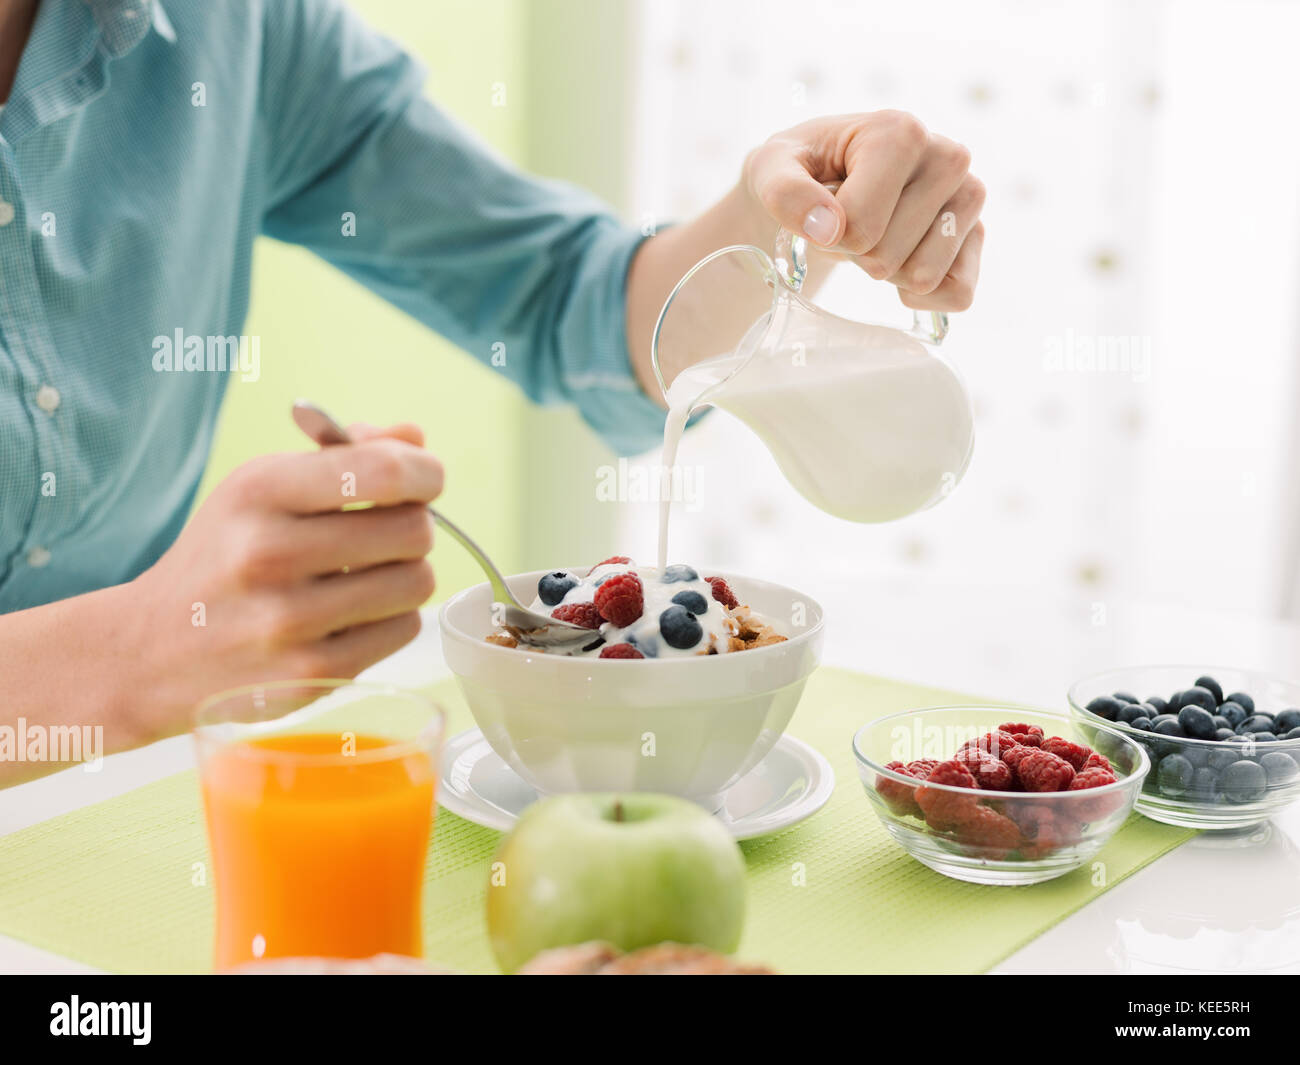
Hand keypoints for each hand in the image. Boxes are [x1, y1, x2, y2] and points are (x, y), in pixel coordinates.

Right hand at [126, 422, 441, 742]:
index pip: (385, 472)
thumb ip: (346, 455)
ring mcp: (289, 621)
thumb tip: (416, 440)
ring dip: (406, 574)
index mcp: (261, 492)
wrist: (152, 650)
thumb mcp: (263, 486)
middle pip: (414, 530)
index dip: (425, 473)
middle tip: (384, 534)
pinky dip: (391, 618)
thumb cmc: (226, 555)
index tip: (423, 481)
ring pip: (418, 582)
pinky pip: (404, 629)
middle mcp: (270, 555)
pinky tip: (351, 614)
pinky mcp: (310, 674)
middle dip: (412, 526)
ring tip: (366, 574)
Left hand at [743, 110, 984, 310]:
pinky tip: (902, 264)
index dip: (826, 236)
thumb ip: (785, 193)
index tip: (823, 210)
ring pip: (921, 278)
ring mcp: (969, 197)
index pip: (859, 226)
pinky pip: (957, 294)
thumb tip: (827, 229)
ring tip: (877, 231)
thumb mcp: (771, 169)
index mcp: (901, 132)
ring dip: (885, 272)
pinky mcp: (977, 235)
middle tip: (850, 221)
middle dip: (855, 253)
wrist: (826, 174)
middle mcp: (949, 157)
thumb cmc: (800, 169)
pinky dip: (919, 297)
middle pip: (885, 257)